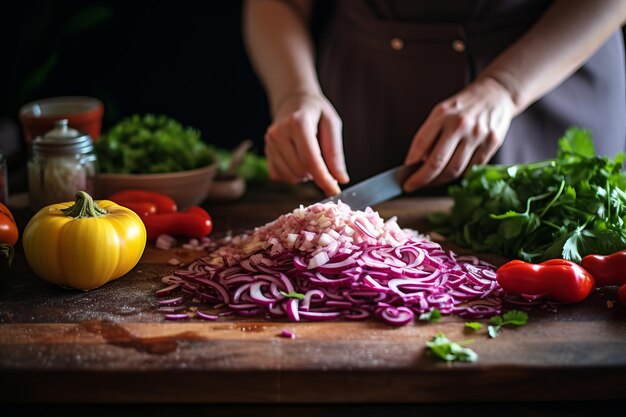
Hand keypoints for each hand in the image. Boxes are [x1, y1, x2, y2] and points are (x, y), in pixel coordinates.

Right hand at [264, 93, 348, 195]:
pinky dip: (293, 175)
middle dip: (316, 173)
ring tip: (310, 157)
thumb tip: (341, 179)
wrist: (292, 101)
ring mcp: (269, 143)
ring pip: (291, 176)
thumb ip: (335, 152)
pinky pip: (280, 176)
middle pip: (301, 170)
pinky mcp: (266, 152)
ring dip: (305, 175)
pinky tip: (298, 161)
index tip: (335, 191)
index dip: (324, 179)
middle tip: (323, 161)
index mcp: (297, 122)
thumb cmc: (315, 111)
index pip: (311, 159)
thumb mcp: (332, 124)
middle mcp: (279, 133)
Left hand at [403, 77, 515, 191]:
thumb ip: (429, 135)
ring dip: (438, 181)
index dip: (410, 164)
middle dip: (421, 179)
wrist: (496, 94)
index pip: (421, 144)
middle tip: (411, 186)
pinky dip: (458, 176)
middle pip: (437, 162)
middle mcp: (460, 125)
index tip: (403, 175)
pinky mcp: (492, 143)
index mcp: (443, 114)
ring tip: (429, 183)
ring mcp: (477, 135)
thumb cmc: (463, 107)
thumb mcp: (441, 112)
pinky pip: (471, 169)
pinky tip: (450, 174)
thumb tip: (417, 163)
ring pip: (454, 170)